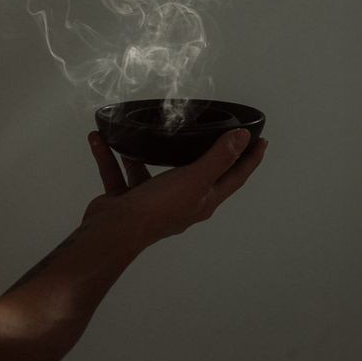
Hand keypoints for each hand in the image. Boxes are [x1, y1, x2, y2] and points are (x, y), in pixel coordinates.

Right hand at [84, 128, 267, 249]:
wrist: (111, 233)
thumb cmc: (159, 208)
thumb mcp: (195, 179)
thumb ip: (219, 158)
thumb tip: (243, 138)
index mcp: (203, 200)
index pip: (235, 177)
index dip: (250, 159)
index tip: (262, 140)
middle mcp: (181, 202)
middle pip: (199, 173)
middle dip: (207, 152)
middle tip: (213, 127)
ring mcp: (152, 202)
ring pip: (152, 171)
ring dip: (147, 152)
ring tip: (148, 129)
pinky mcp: (125, 200)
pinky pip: (118, 173)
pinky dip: (109, 157)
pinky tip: (100, 139)